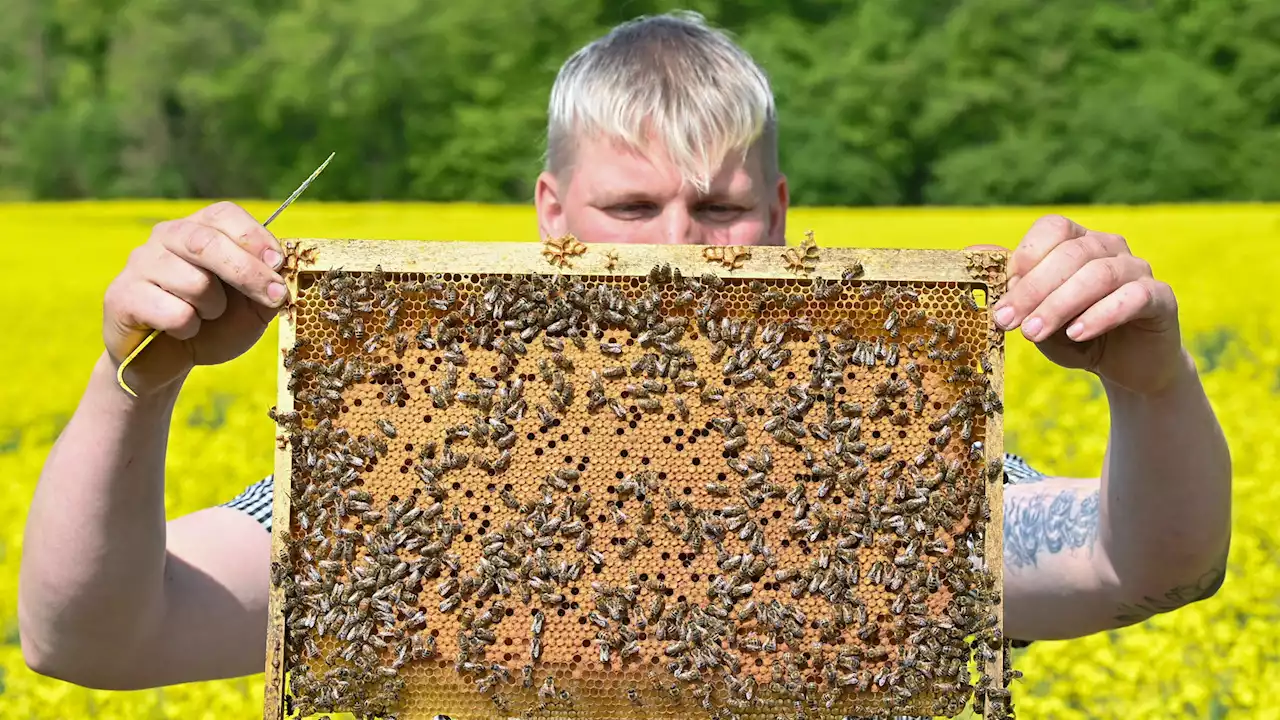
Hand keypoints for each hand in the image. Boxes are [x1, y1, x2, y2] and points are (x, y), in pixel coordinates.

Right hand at [103, 202, 288, 395]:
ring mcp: (140, 264)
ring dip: (214, 309)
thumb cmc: (212, 327)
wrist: (165, 362)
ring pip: (194, 282)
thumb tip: (285, 271)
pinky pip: (173, 312)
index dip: (254, 237)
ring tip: (205, 317)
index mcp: (197, 229)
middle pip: (207, 242)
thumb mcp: (251, 307)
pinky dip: (189, 329)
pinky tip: (180, 330)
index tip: (279, 263)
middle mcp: (165, 237)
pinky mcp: (122, 296)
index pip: (223, 214)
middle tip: (274, 296)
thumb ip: (268, 287)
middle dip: (248, 272)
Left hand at [977, 214, 1183, 395]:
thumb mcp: (1036, 315)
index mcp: (1078, 242)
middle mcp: (1110, 248)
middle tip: (1006, 321)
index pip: (1053, 229)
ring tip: (1033, 333)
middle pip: (1071, 254)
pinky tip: (1077, 334)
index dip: (1025, 256)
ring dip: (1060, 304)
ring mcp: (1138, 269)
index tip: (1001, 294)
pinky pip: (1132, 297)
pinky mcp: (1161, 298)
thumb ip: (1011, 287)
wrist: (1126, 368)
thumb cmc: (1074, 336)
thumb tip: (973, 249)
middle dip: (1033, 289)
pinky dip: (1100, 315)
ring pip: (1098, 274)